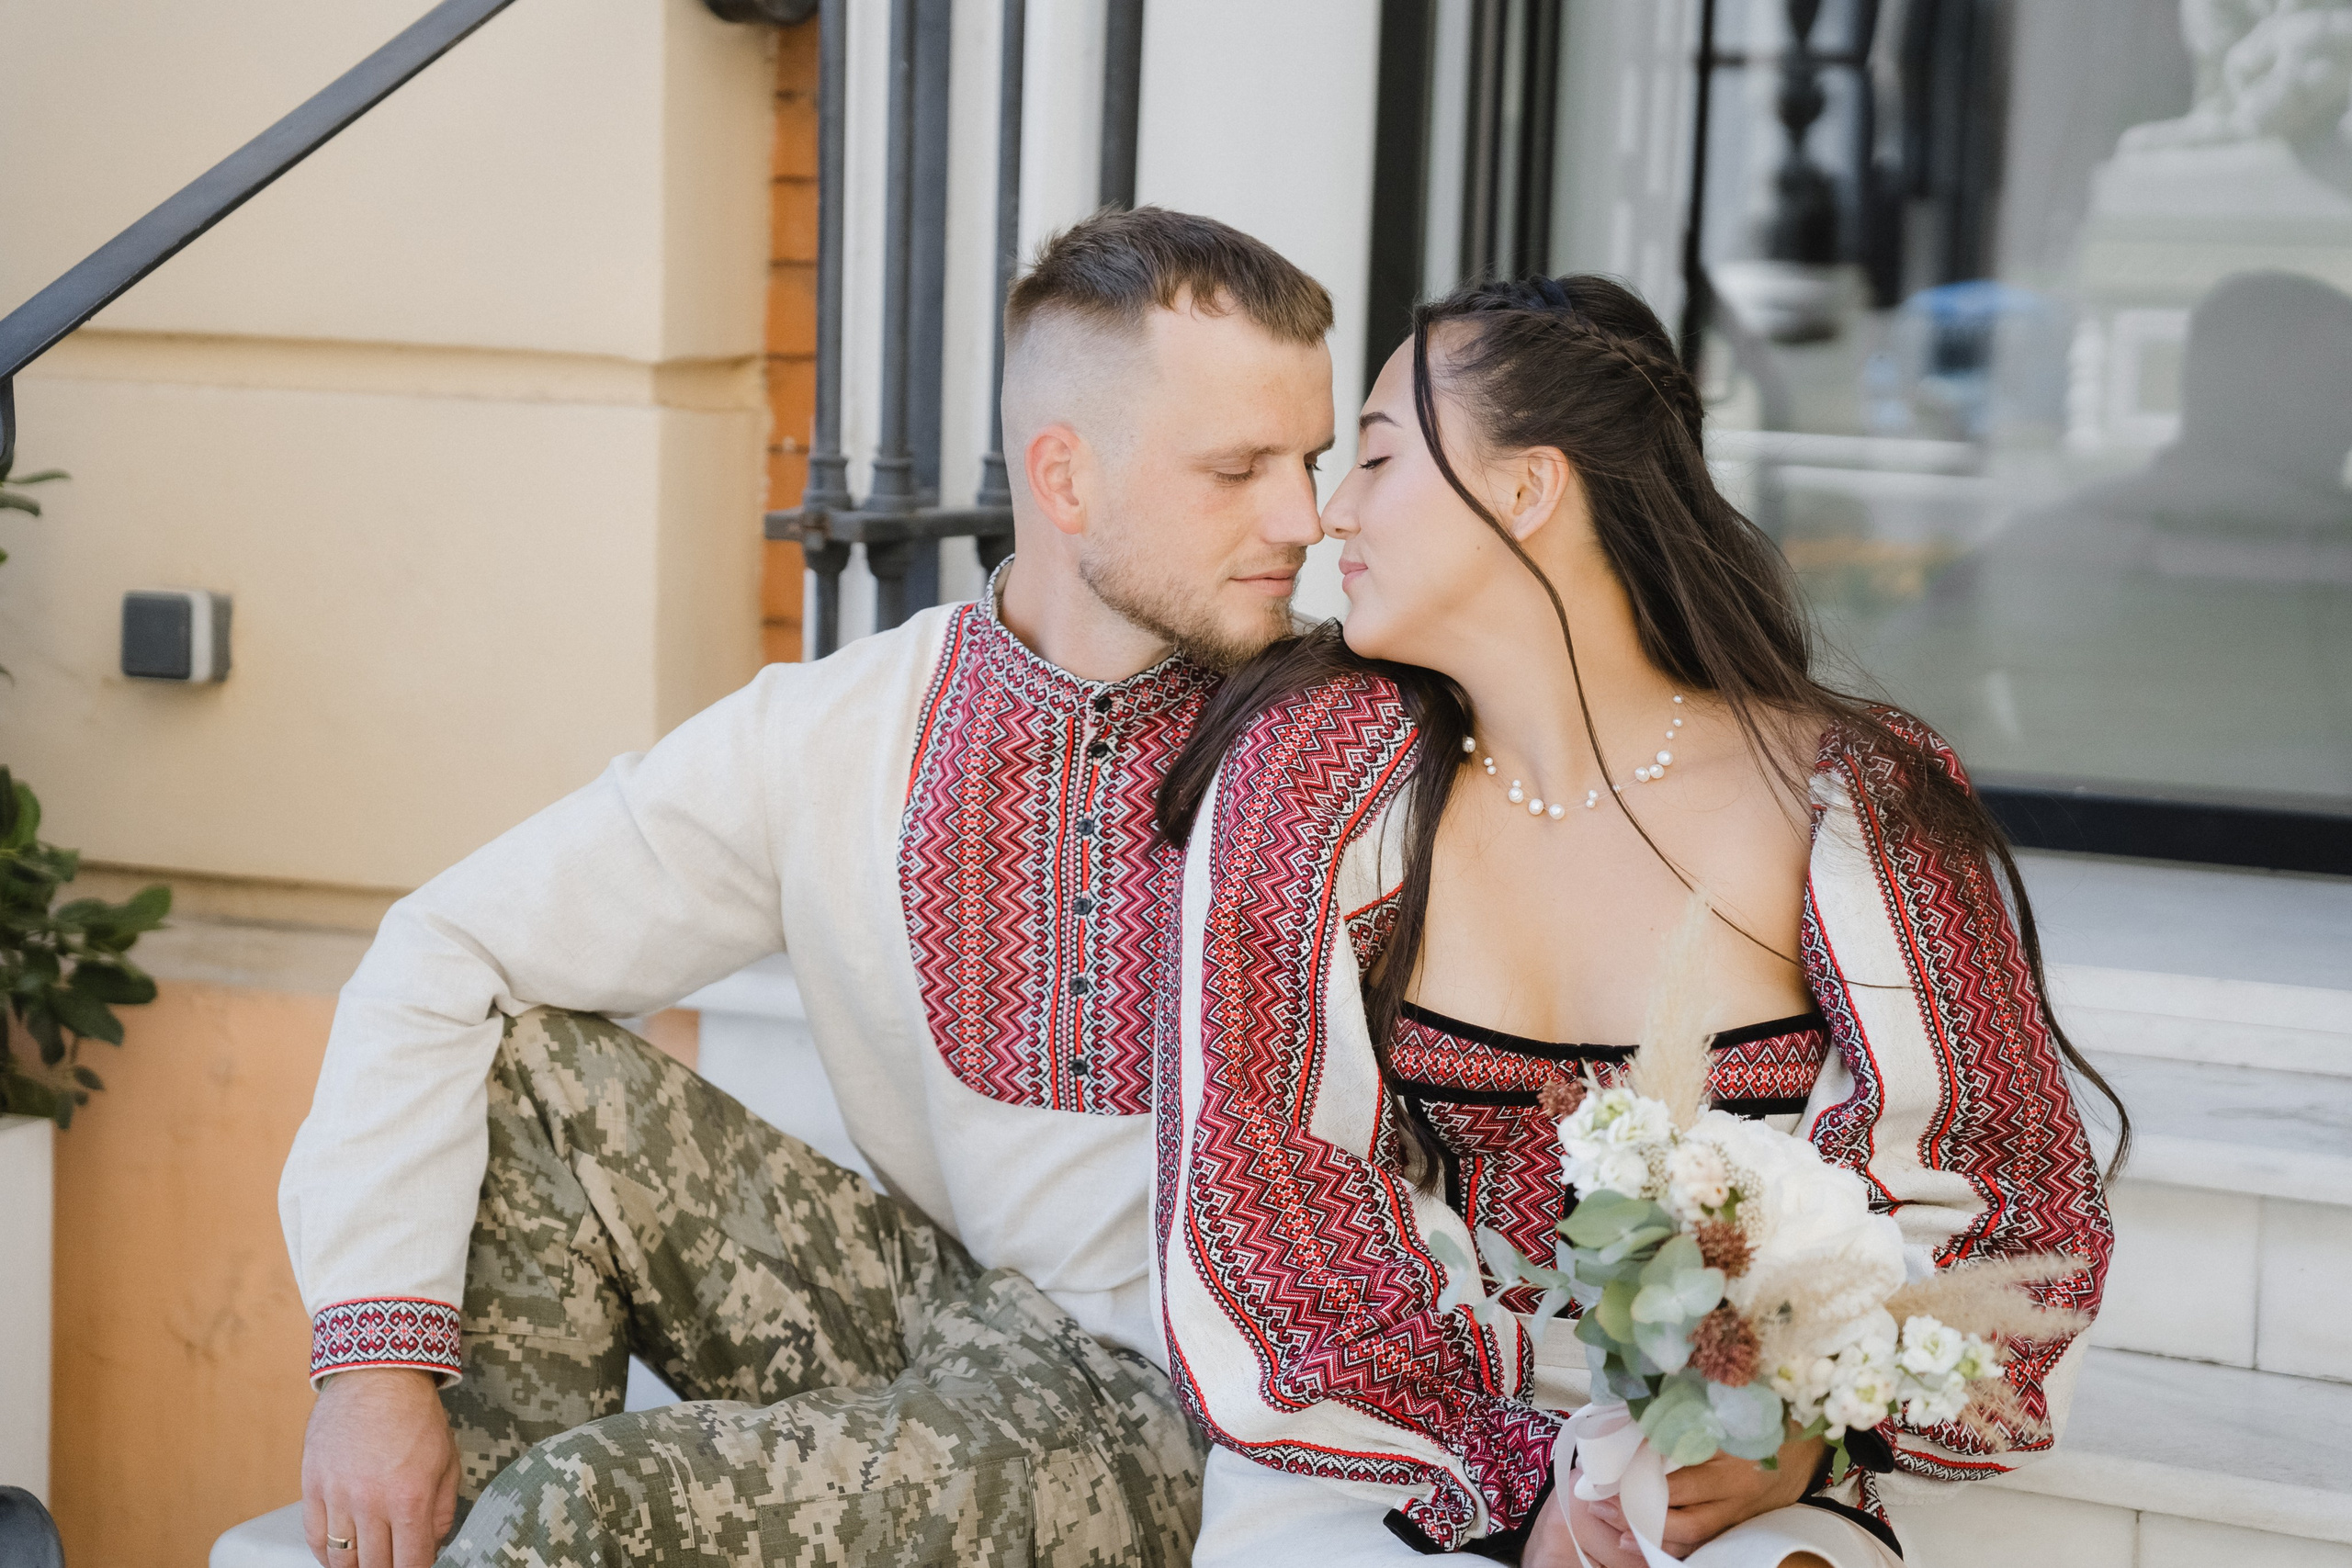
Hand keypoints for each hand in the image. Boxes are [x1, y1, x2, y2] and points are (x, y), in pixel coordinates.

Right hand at [301, 1367, 459, 1567]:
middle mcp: (371, 1502)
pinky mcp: (311, 1486)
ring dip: (356, 1566)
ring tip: (368, 1559)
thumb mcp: (448, 1461)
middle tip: (393, 1559)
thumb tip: (432, 1547)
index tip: (415, 1566)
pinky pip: (315, 1538)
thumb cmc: (416, 1417)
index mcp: (410, 1497)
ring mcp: (337, 1496)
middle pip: (374, 1567)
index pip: (410, 1563)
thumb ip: (442, 1511)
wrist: (377, 1377)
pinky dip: (327, 1554)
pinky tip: (340, 1553)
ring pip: (341, 1559)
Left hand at [1533, 1431, 1826, 1563]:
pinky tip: (1653, 1541)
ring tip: (1620, 1533)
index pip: (1673, 1481)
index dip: (1635, 1483)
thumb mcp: (1721, 1409)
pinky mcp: (1747, 1521)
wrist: (1810, 1432)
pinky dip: (1681, 1543)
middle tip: (1602, 1507)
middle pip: (1681, 1519)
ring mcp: (1744, 1512)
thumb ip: (1681, 1418)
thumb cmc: (1762, 1411)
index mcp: (1730, 1459)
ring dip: (1654, 1536)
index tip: (1605, 1479)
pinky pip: (1710, 1539)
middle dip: (1638, 1516)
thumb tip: (1633, 1425)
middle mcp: (1737, 1493)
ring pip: (1694, 1537)